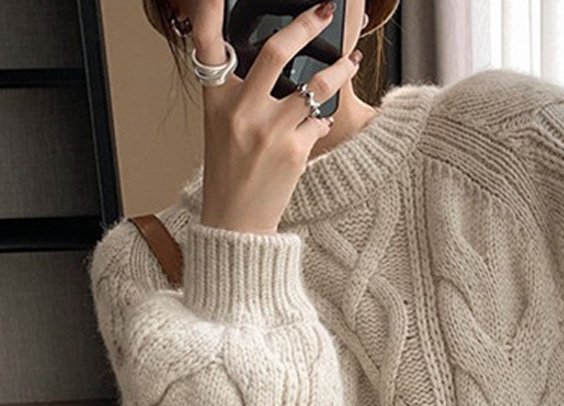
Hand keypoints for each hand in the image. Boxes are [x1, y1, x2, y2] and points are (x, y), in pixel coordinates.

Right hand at [191, 0, 361, 234]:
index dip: (207, 11)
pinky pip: (319, 122)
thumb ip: (241, 96)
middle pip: (275, 52)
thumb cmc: (230, 174)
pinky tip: (319, 125)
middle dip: (305, 26)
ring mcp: (270, 130)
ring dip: (339, 71)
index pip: (207, 45)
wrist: (236, 223)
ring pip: (313, 87)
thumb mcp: (221, 128)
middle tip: (324, 11)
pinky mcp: (295, 151)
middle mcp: (241, 111)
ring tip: (352, 60)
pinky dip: (322, 121)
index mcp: (217, 100)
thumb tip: (277, 68)